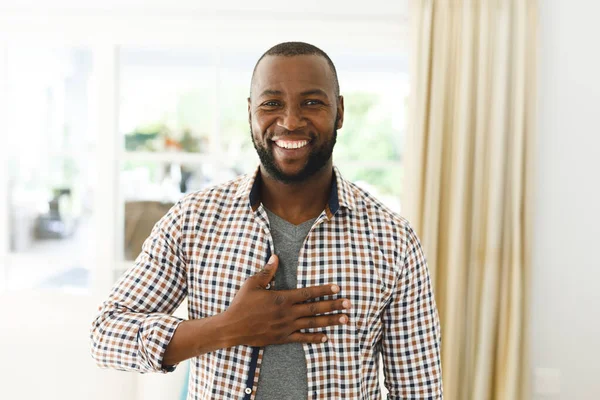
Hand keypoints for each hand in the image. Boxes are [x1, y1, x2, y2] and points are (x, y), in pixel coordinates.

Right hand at [222, 255, 351, 346]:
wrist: (232, 327)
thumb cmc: (241, 304)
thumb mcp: (252, 283)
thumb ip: (267, 271)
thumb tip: (276, 257)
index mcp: (282, 298)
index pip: (308, 293)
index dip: (324, 290)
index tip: (337, 288)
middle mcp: (288, 313)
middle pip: (315, 308)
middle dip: (333, 306)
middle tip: (349, 304)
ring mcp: (286, 326)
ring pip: (312, 324)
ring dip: (330, 321)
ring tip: (344, 320)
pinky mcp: (282, 337)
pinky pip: (302, 338)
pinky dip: (314, 338)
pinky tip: (326, 337)